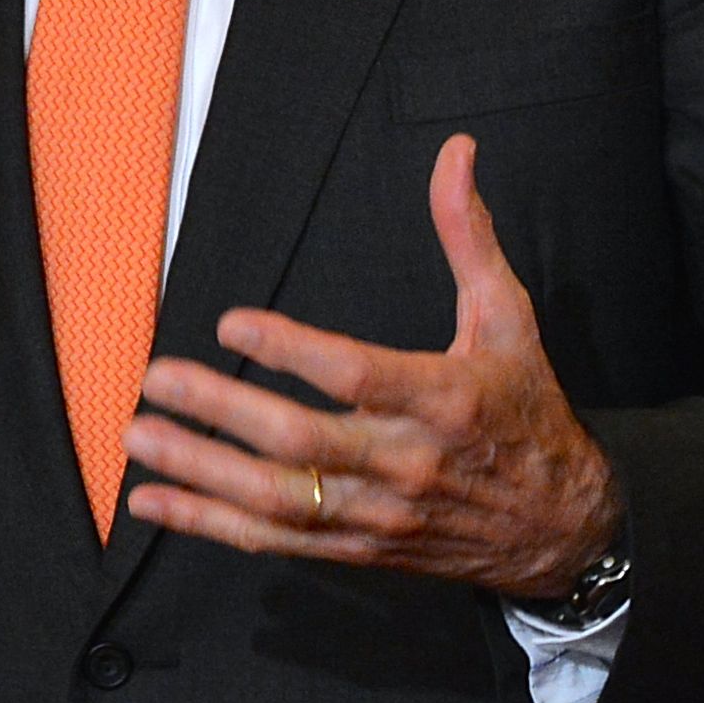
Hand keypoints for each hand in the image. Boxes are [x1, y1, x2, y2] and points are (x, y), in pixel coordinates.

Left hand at [120, 135, 622, 598]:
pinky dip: (210, 524)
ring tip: (139, 436)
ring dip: (201, 471)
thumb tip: (456, 152)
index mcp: (444, 399)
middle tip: (158, 378)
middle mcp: (408, 463)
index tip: (229, 323)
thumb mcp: (509, 319)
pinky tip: (153, 500)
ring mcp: (380, 514)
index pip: (356, 376)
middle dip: (222, 411)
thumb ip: (468, 236)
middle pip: (301, 443)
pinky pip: (275, 542)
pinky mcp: (359, 551)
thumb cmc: (527, 410)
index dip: (290, 351)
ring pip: (278, 499)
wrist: (564, 528)